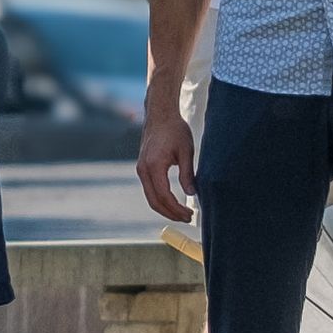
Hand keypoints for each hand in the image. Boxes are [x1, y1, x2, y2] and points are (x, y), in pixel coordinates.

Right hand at [136, 106, 198, 224]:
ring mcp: (141, 169)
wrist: (160, 114)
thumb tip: (191, 194)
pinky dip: (160, 199)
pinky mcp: (142, 168)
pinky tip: (173, 202)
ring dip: (165, 208)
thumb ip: (187, 174)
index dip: (177, 209)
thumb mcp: (186, 151)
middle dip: (171, 214)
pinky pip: (150, 189)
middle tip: (188, 219)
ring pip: (151, 197)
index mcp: (154, 166)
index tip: (190, 214)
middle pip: (155, 202)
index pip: (164, 196)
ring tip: (182, 213)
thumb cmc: (175, 129)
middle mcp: (143, 170)